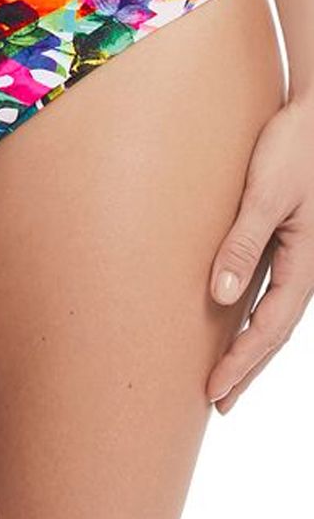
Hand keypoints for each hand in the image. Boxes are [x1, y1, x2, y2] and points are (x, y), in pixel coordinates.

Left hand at [207, 97, 313, 413]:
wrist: (313, 116)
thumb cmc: (292, 149)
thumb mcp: (265, 195)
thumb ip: (243, 244)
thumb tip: (220, 297)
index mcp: (305, 263)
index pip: (270, 328)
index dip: (242, 363)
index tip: (213, 391)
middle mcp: (305, 266)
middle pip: (274, 331)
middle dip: (246, 368)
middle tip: (216, 402)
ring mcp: (298, 255)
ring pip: (273, 314)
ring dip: (250, 347)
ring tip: (225, 375)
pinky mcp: (287, 240)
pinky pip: (271, 289)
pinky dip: (253, 315)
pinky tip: (235, 321)